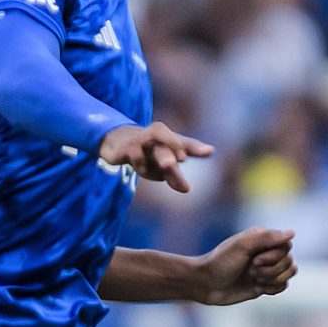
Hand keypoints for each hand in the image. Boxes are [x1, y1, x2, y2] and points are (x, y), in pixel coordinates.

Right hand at [97, 121, 213, 192]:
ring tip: (169, 166)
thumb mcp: (161, 164)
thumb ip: (174, 176)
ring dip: (162, 159)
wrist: (118, 141)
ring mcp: (144, 140)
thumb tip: (187, 190)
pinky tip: (144, 171)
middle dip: (176, 150)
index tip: (209, 152)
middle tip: (183, 159)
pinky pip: (138, 160)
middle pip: (172, 146)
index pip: (187, 144)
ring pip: (156, 152)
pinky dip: (144, 169)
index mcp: (171, 138)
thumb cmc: (147, 151)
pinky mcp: (128, 147)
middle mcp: (160, 136)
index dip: (197, 148)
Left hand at [194, 227, 297, 305]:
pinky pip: (283, 286)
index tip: (254, 261)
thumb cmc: (221, 262)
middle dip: (271, 269)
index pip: (286, 245)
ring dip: (273, 279)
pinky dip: (273, 288)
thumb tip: (292, 233)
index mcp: (262, 239)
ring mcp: (266, 269)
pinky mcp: (264, 284)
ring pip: (289, 273)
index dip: (274, 256)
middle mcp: (267, 252)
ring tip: (254, 279)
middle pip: (289, 261)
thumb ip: (267, 237)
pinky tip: (258, 288)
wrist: (206, 285)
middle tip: (251, 270)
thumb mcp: (242, 246)